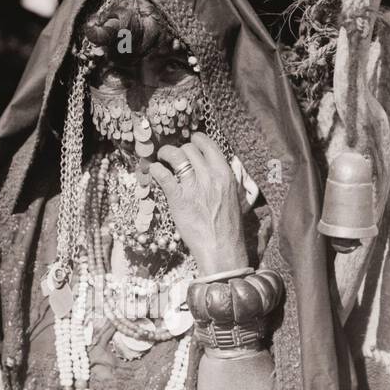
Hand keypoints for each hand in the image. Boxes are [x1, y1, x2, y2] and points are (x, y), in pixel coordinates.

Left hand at [149, 132, 247, 274]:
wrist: (222, 249)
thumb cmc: (229, 227)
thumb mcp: (236, 197)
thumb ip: (229, 179)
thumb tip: (226, 165)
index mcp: (225, 174)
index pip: (208, 144)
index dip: (196, 140)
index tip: (190, 143)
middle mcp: (210, 176)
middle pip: (189, 148)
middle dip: (179, 149)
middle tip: (174, 156)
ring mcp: (193, 186)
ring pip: (176, 155)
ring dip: (165, 154)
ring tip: (161, 158)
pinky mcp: (178, 198)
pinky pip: (163, 174)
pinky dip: (155, 169)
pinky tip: (153, 171)